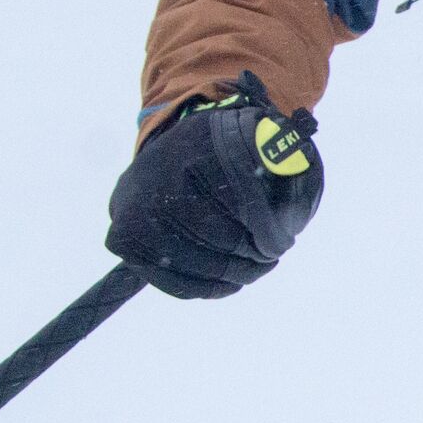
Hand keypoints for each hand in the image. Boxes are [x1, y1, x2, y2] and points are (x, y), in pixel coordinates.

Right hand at [106, 77, 323, 297]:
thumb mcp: (251, 135)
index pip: (236, 200)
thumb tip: (298, 184)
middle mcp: (153, 177)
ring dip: (234, 273)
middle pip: (215, 236)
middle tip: (272, 257)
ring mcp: (130, 211)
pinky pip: (172, 280)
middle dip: (252, 254)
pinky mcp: (123, 241)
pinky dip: (208, 286)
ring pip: (195, 263)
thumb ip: (280, 155)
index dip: (265, 229)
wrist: (162, 156)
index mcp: (191, 145)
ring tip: (257, 268)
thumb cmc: (219, 149)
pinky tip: (231, 282)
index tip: (285, 241)